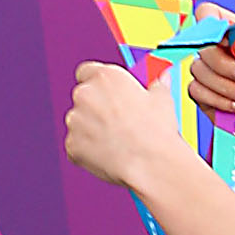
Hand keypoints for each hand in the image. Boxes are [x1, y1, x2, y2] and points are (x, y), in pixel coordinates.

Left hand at [65, 61, 182, 192]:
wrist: (150, 163)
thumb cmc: (155, 130)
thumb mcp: (162, 99)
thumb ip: (156, 84)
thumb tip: (160, 79)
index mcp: (105, 77)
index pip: (86, 71)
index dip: (96, 83)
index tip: (104, 92)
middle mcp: (86, 94)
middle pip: (83, 97)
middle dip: (94, 108)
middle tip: (115, 121)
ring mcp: (75, 120)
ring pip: (78, 122)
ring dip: (89, 129)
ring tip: (114, 141)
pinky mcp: (71, 145)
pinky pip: (76, 145)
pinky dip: (87, 150)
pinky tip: (107, 154)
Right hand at [190, 19, 234, 144]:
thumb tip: (231, 34)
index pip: (210, 15)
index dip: (209, 25)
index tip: (224, 45)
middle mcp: (225, 52)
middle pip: (202, 44)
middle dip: (224, 66)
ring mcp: (213, 75)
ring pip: (197, 70)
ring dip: (226, 88)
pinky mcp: (204, 97)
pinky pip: (195, 91)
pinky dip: (218, 102)